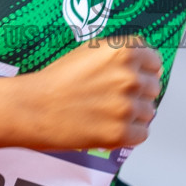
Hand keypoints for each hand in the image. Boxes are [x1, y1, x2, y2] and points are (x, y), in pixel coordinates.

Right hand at [0, 36, 161, 157]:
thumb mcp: (90, 52)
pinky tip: (107, 127)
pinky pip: (142, 134)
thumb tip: (145, 66)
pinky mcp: (120, 133)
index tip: (134, 78)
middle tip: (112, 99)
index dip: (144, 71)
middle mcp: (129, 76)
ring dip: (133, 115)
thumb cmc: (55, 80)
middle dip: (138, 94)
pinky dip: (128, 134)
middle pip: (153, 87)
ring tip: (105, 114)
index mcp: (123, 51)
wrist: (32, 108)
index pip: (154, 60)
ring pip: (148, 112)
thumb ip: (120, 55)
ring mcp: (126, 106)